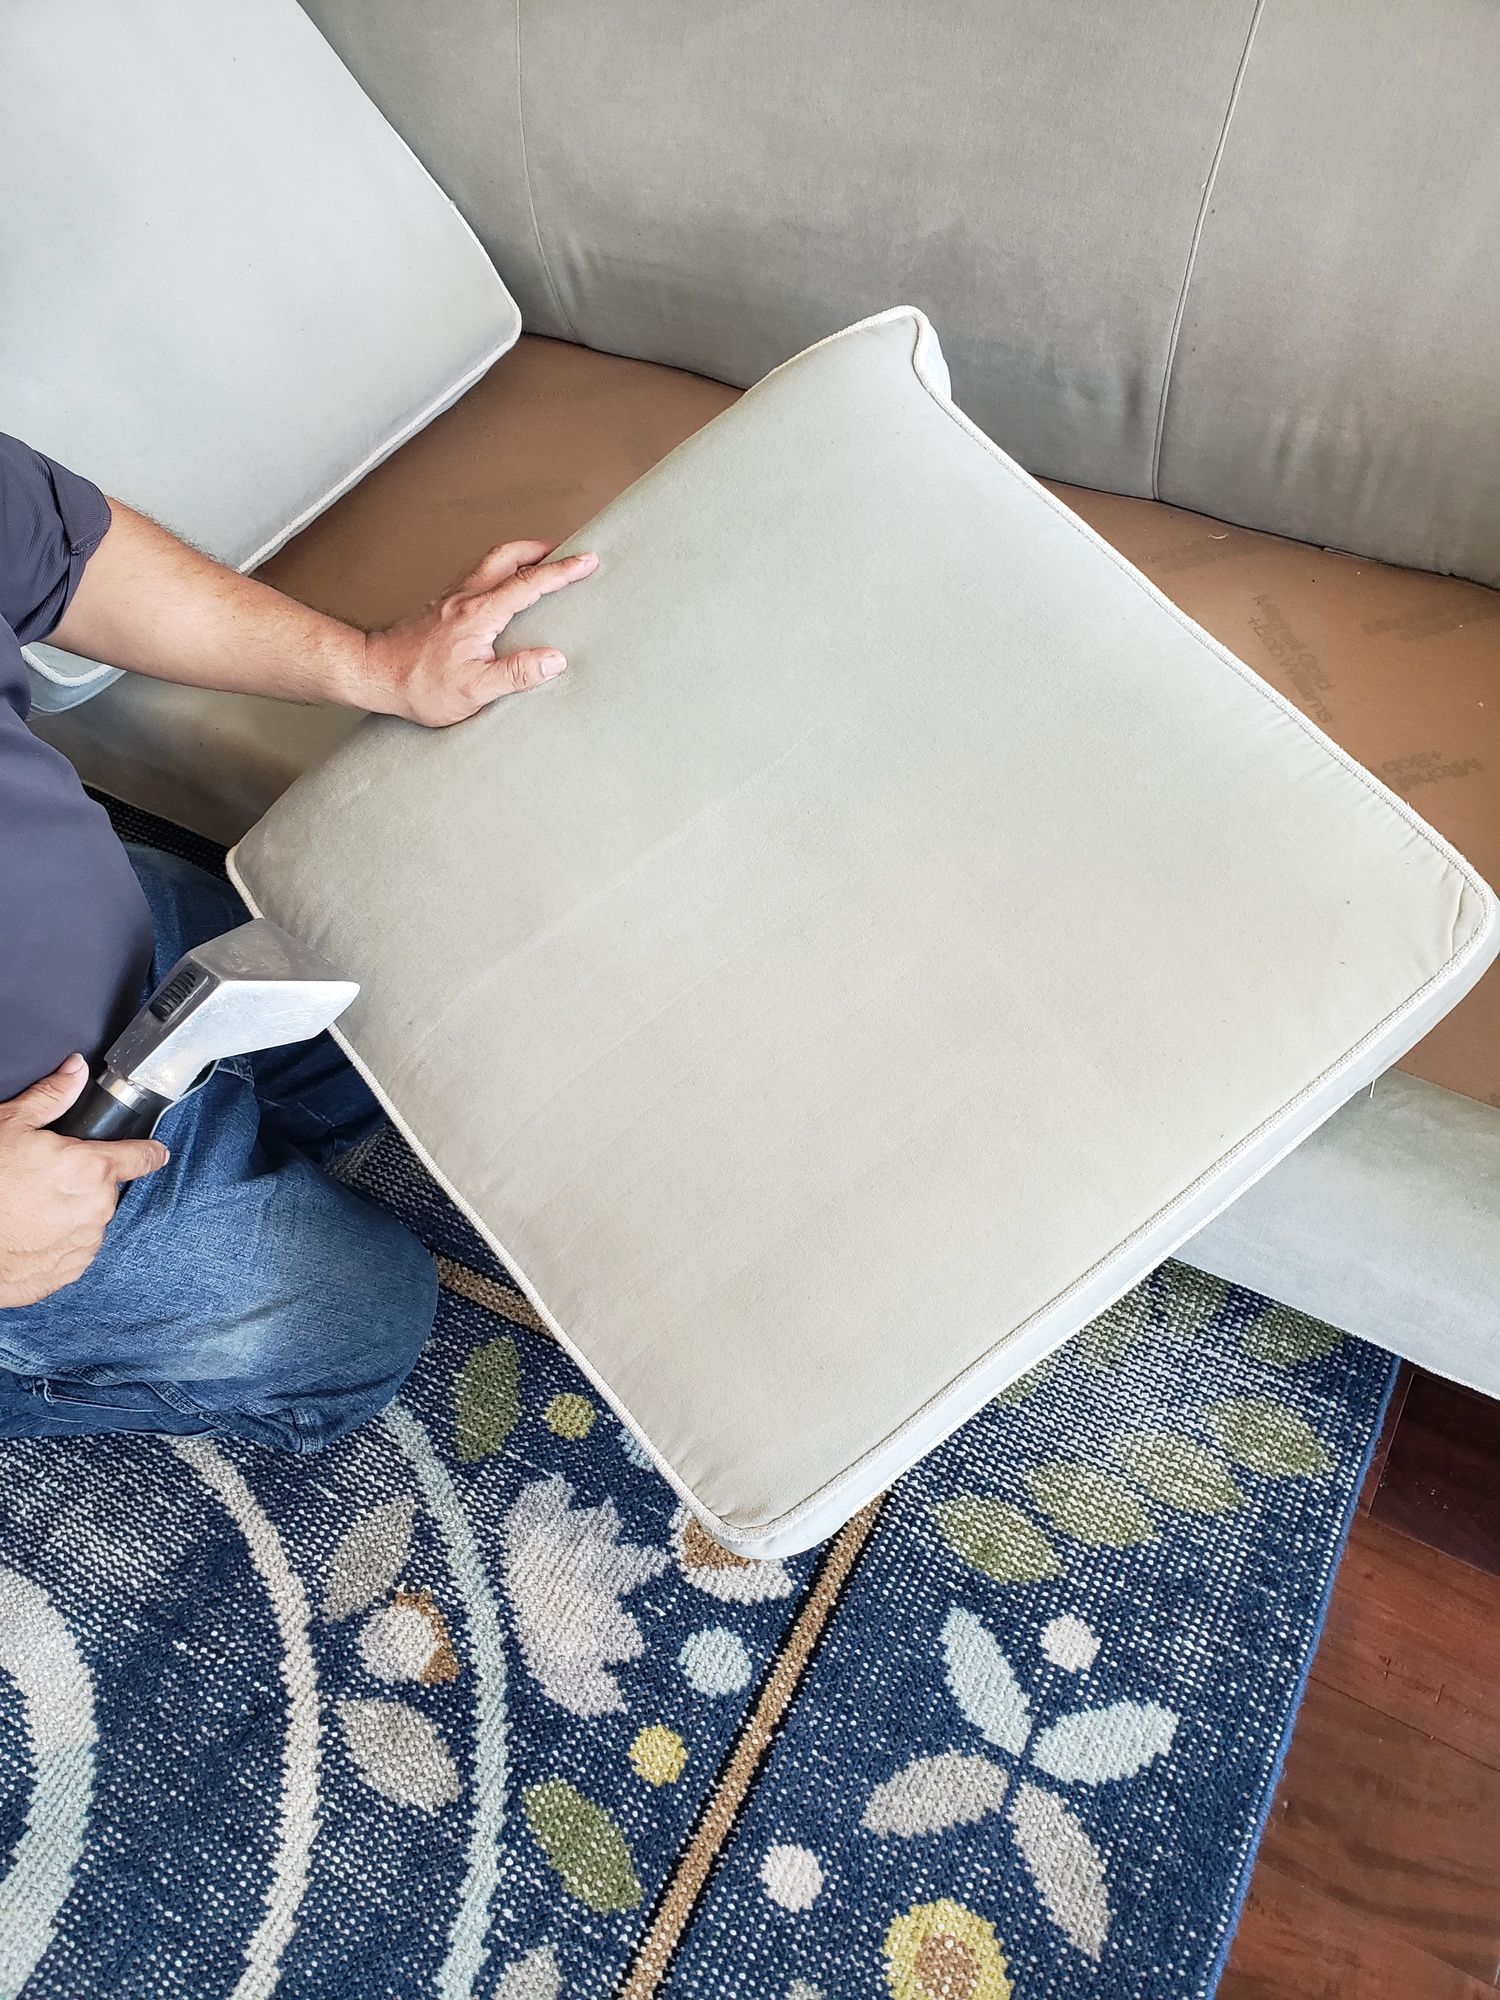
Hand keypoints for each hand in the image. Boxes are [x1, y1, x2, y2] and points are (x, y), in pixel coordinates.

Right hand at [0, 1056, 169, 1307]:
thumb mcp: (9, 1125)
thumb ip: (51, 1097)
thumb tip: (77, 1070)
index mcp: (90, 1169)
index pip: (140, 1157)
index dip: (149, 1152)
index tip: (158, 1152)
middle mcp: (96, 1209)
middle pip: (106, 1187)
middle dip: (84, 1180)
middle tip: (45, 1177)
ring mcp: (84, 1244)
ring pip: (90, 1218)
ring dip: (71, 1211)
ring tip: (31, 1205)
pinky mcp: (69, 1271)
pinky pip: (75, 1248)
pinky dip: (58, 1239)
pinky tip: (31, 1230)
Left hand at [358, 540, 599, 725]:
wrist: (373, 674)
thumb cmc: (419, 685)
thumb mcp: (474, 690)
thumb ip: (516, 674)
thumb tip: (553, 660)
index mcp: (479, 615)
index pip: (529, 585)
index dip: (561, 572)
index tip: (586, 561)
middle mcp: (465, 598)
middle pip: (506, 556)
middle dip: (539, 549)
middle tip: (563, 551)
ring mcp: (450, 600)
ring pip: (489, 563)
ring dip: (518, 557)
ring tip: (538, 563)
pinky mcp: (440, 608)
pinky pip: (475, 578)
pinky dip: (497, 573)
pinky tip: (500, 588)